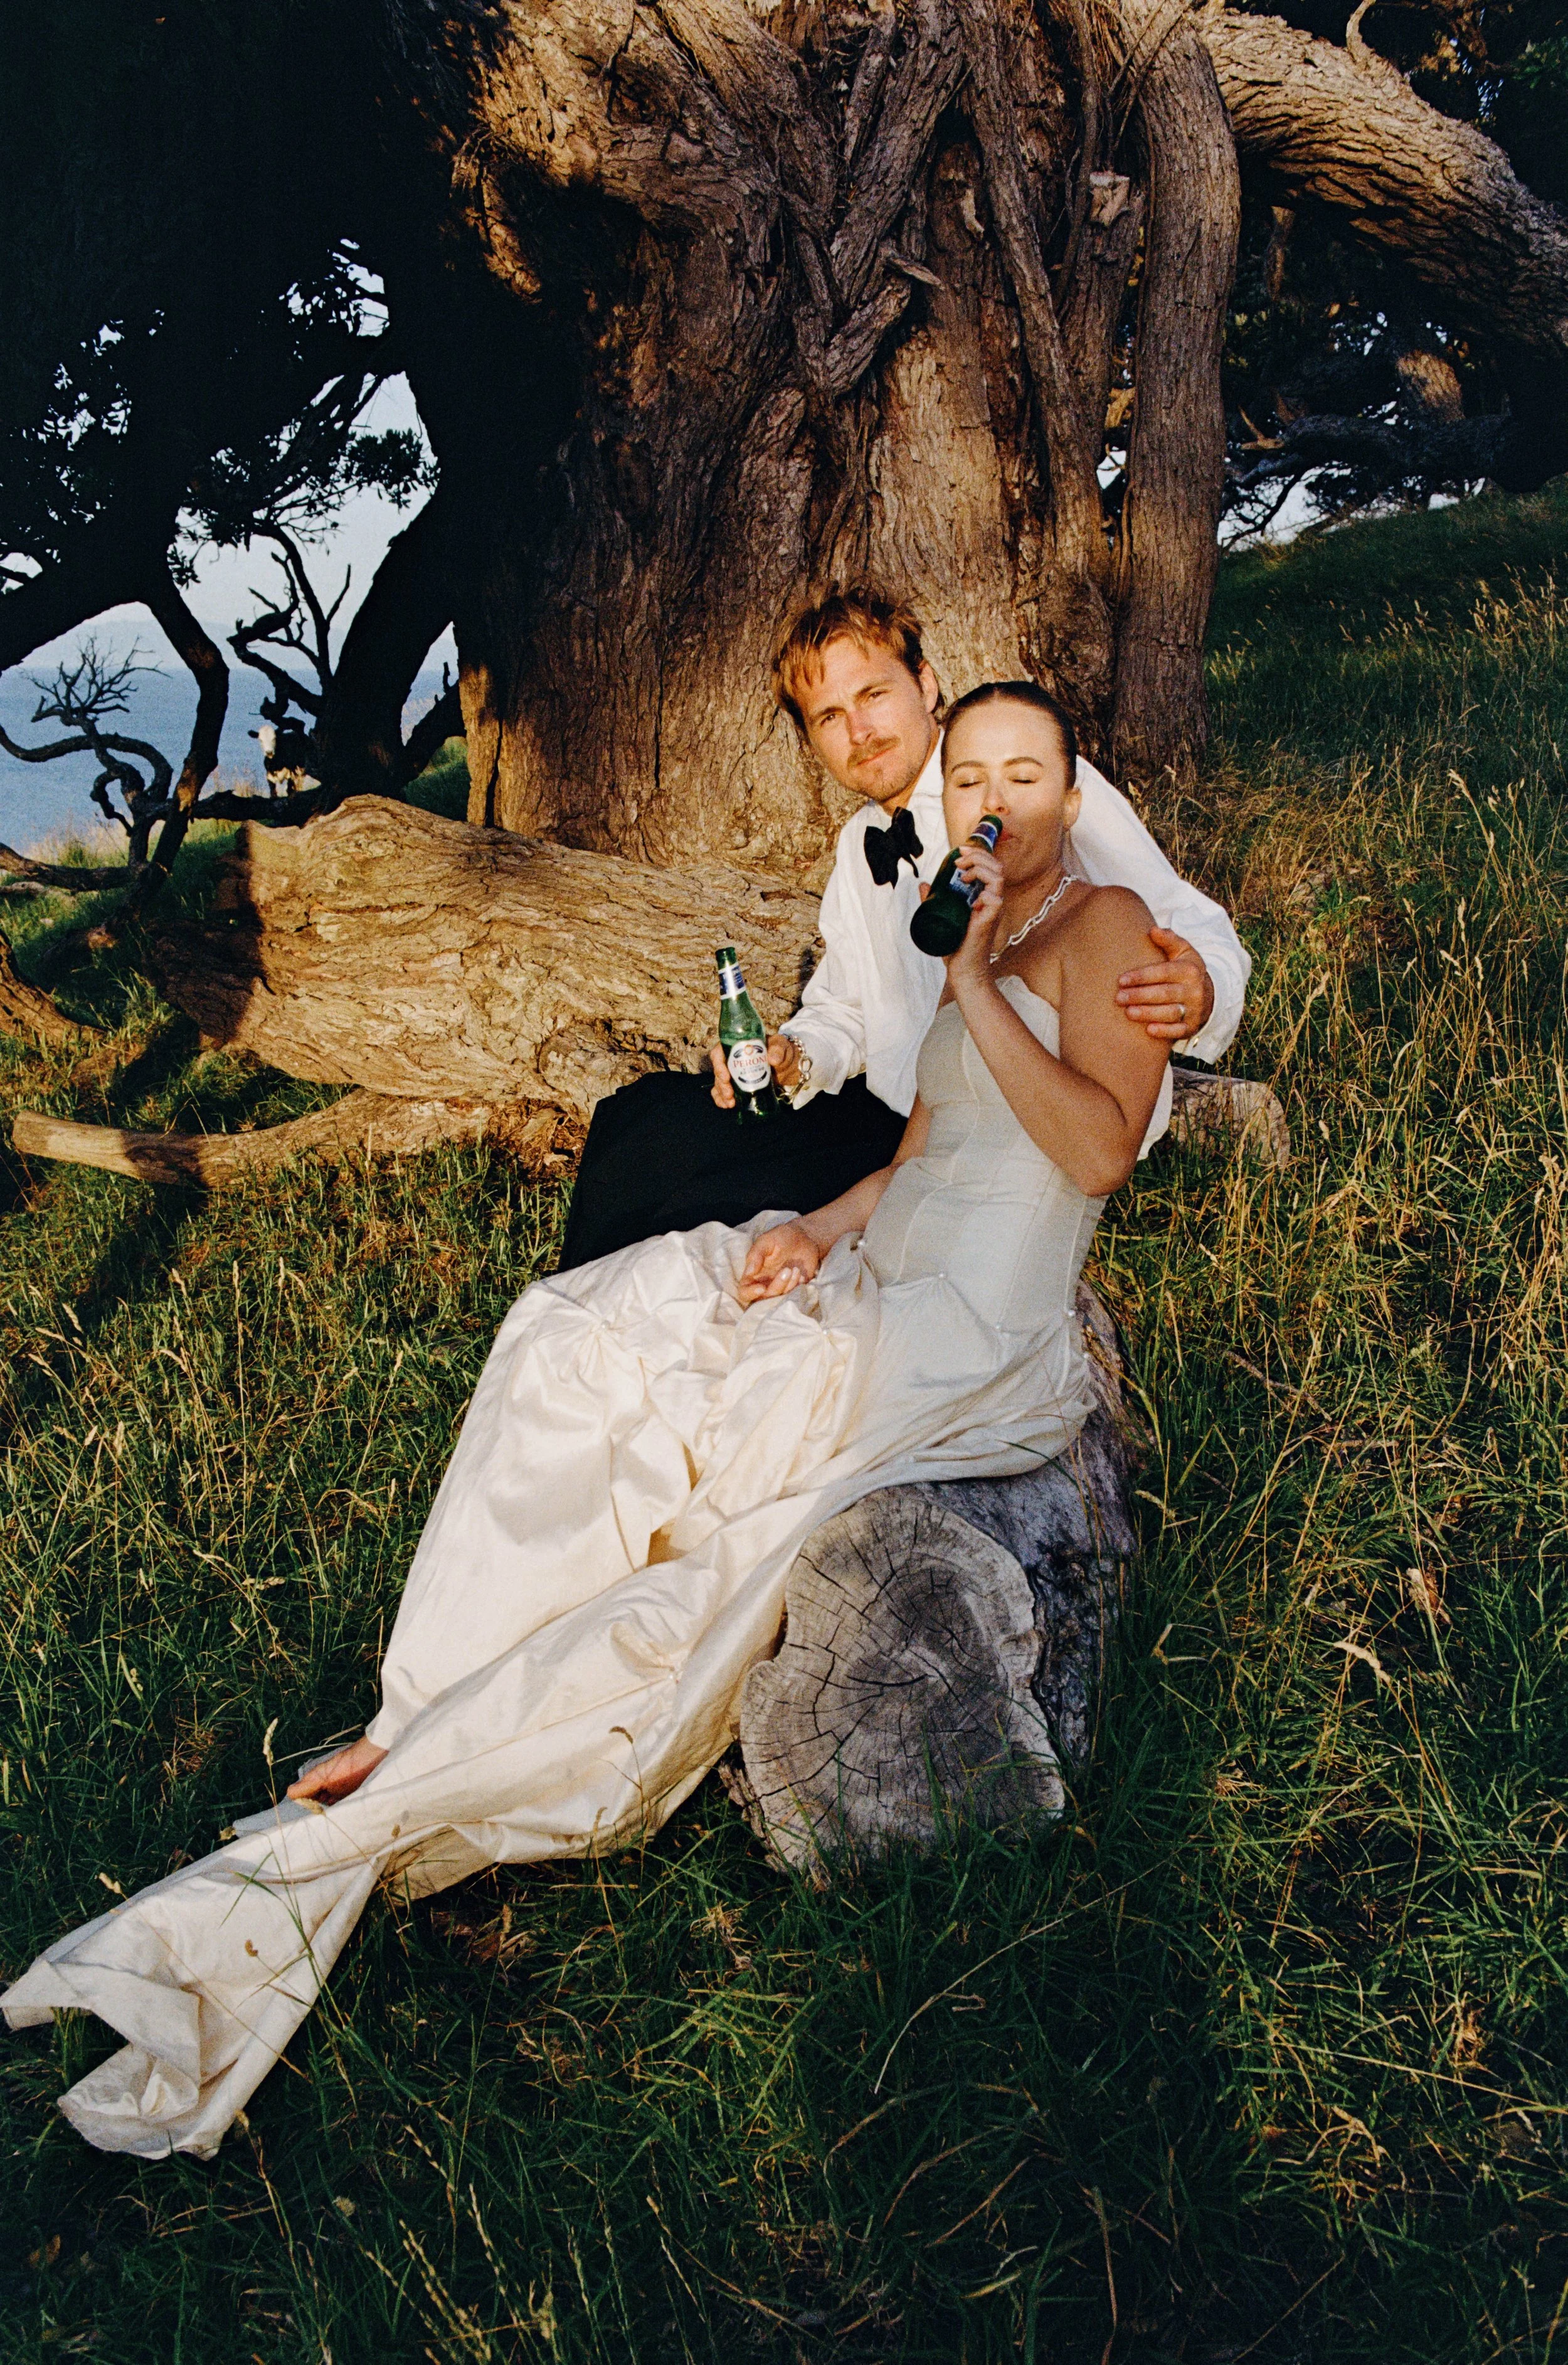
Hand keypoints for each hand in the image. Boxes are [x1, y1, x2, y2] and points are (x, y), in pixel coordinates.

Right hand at [708, 1032, 800, 1108]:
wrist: (788, 1066)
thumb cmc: (781, 1051)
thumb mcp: (781, 1046)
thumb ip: (777, 1050)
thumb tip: (772, 1060)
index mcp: (737, 1047)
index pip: (719, 1053)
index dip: (718, 1065)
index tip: (726, 1077)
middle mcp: (732, 1060)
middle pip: (719, 1071)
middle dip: (721, 1084)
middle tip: (729, 1093)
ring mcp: (734, 1074)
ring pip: (719, 1084)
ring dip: (722, 1094)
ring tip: (731, 1103)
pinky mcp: (738, 1086)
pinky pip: (724, 1093)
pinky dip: (722, 1100)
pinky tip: (727, 1105)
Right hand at [737, 1220, 821, 1306]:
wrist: (805, 1238)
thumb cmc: (781, 1238)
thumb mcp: (766, 1241)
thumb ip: (756, 1255)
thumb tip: (749, 1272)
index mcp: (753, 1275)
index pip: (744, 1292)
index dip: (750, 1294)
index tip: (762, 1288)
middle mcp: (764, 1285)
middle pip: (764, 1299)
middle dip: (776, 1287)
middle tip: (786, 1270)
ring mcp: (780, 1289)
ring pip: (779, 1299)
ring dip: (788, 1286)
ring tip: (795, 1269)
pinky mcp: (793, 1290)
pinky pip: (793, 1296)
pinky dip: (797, 1287)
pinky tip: (800, 1273)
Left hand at [939, 840, 1004, 989]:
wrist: (962, 971)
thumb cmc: (956, 948)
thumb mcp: (942, 917)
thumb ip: (933, 901)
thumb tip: (923, 884)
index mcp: (984, 896)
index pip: (990, 866)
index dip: (977, 853)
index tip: (958, 851)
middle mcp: (992, 901)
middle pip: (996, 867)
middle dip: (978, 855)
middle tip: (958, 860)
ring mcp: (993, 911)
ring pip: (998, 878)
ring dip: (980, 870)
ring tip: (963, 875)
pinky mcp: (990, 922)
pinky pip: (997, 900)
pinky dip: (985, 894)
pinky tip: (972, 897)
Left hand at [1115, 928, 1212, 1041]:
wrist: (1209, 994)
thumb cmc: (1186, 970)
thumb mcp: (1183, 951)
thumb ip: (1169, 940)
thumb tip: (1152, 930)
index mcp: (1189, 970)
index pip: (1163, 972)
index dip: (1142, 976)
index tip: (1121, 980)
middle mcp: (1194, 990)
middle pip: (1165, 993)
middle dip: (1140, 996)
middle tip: (1118, 998)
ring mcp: (1195, 1010)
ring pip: (1171, 1013)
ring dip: (1148, 1013)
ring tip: (1128, 1012)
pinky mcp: (1193, 1026)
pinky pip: (1179, 1031)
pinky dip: (1165, 1031)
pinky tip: (1149, 1030)